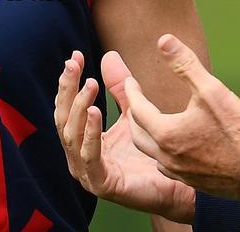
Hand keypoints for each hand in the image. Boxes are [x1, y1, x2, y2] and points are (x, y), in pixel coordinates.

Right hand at [54, 50, 196, 222]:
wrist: (175, 185)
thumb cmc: (150, 153)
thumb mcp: (132, 113)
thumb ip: (120, 88)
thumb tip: (109, 54)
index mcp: (82, 140)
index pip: (68, 106)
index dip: (69, 81)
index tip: (75, 56)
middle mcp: (78, 156)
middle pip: (63, 119)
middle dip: (67, 90)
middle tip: (73, 64)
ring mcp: (86, 172)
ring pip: (72, 136)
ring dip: (79, 107)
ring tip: (90, 84)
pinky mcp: (101, 184)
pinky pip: (89, 156)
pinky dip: (90, 133)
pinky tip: (94, 112)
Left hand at [123, 34, 239, 199]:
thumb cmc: (235, 128)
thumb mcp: (210, 89)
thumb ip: (185, 64)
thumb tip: (164, 40)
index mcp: (166, 133)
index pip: (138, 110)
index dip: (132, 93)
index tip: (130, 82)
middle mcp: (167, 156)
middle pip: (138, 135)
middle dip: (134, 117)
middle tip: (135, 102)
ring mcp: (180, 173)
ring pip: (152, 155)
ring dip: (147, 138)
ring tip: (151, 125)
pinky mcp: (193, 183)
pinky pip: (168, 169)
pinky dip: (163, 155)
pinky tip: (173, 150)